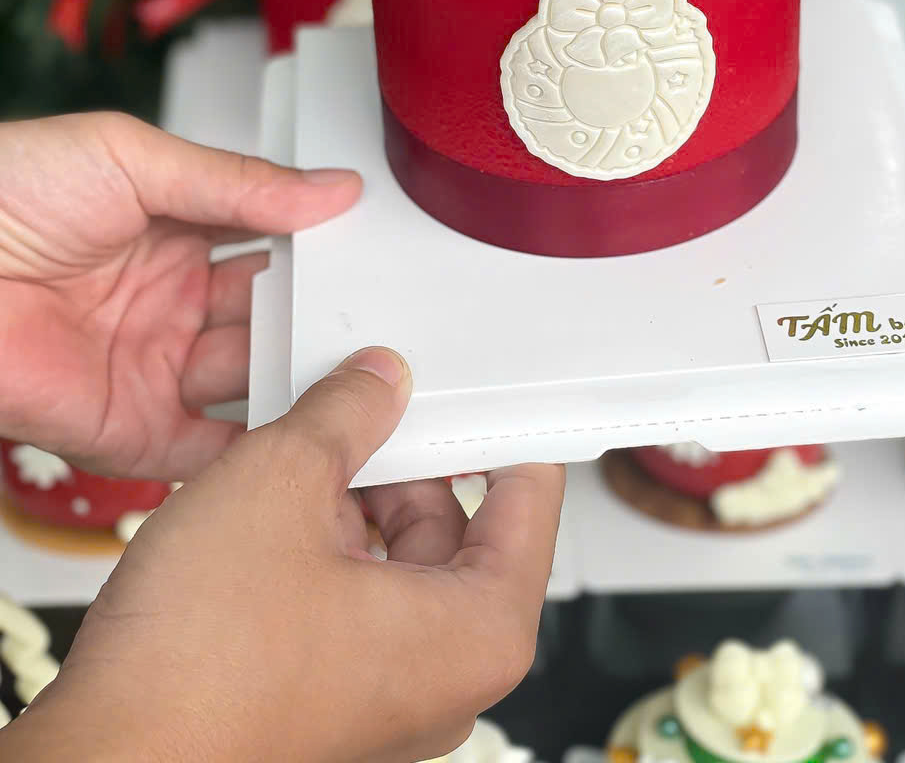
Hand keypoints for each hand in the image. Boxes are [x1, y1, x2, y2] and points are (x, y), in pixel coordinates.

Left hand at [0, 112, 360, 478]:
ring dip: (302, 383)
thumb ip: (239, 182)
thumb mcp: (132, 158)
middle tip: (382, 326)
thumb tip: (332, 187)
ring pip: (253, 383)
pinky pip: (206, 450)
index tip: (379, 260)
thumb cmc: (4, 194)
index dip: (323, 256)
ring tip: (360, 381)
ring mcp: (154, 368)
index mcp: (180, 233)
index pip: (276, 248)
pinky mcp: (128, 431)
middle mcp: (174, 303)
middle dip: (321, 323)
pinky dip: (255, 450)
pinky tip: (303, 436)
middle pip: (272, 320)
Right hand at [4, 349, 564, 762]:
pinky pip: (354, 600)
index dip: (503, 428)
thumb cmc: (197, 672)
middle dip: (405, 457)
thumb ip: (347, 414)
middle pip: (458, 528)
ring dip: (354, 497)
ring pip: (397, 561)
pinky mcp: (330, 701)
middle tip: (367, 396)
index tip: (483, 386)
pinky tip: (274, 502)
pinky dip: (325, 544)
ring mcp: (386, 695)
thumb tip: (378, 380)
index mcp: (477, 632)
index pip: (531, 501)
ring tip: (302, 446)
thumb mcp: (281, 484)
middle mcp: (445, 678)